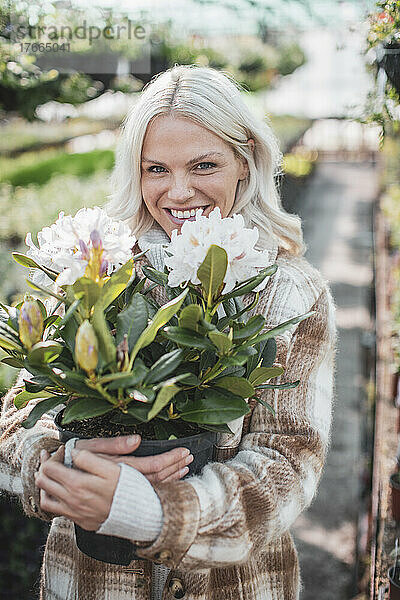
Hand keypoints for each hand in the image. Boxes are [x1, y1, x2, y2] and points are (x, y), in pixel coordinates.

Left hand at [35, 447, 120, 529]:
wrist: (139, 514)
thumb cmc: (126, 488)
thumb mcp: (111, 466)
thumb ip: (89, 458)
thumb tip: (74, 452)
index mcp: (77, 484)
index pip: (50, 468)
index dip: (53, 456)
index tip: (63, 450)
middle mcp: (71, 500)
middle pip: (43, 482)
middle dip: (44, 467)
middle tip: (50, 458)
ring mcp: (74, 512)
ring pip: (46, 499)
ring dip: (45, 485)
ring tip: (50, 475)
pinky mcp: (80, 520)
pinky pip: (57, 511)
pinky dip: (53, 500)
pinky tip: (61, 493)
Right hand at [41, 435, 193, 483]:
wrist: (51, 479)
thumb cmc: (70, 457)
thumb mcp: (89, 448)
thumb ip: (113, 445)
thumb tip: (138, 440)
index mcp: (116, 470)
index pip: (150, 465)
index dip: (169, 459)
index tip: (185, 450)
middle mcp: (120, 485)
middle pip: (155, 478)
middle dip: (174, 467)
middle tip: (190, 457)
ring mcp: (118, 493)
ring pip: (150, 487)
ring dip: (169, 477)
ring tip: (184, 467)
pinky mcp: (115, 497)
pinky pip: (142, 494)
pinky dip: (157, 486)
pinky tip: (167, 480)